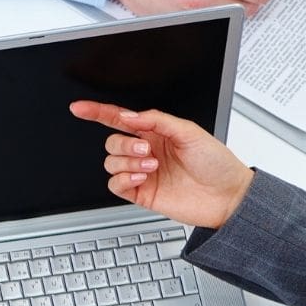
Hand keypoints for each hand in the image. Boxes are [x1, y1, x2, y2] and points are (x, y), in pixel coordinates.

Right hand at [68, 101, 253, 227]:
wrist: (226, 196)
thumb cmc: (216, 164)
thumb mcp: (190, 132)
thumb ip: (157, 121)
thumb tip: (128, 117)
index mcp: (156, 133)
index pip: (120, 120)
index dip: (98, 113)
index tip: (79, 108)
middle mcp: (146, 152)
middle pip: (112, 142)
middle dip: (124, 145)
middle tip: (147, 151)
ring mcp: (141, 173)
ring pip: (111, 163)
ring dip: (128, 163)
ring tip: (152, 167)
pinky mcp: (139, 193)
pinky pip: (114, 184)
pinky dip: (123, 179)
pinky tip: (140, 178)